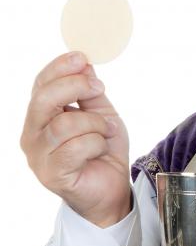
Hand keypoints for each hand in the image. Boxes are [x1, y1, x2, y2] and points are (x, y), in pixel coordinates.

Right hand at [20, 51, 130, 226]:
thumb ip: (90, 92)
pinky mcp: (51, 175)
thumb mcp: (101, 113)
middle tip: (98, 89)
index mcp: (41, 116)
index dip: (58, 68)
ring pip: (64, 125)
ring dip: (94, 123)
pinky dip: (96, 143)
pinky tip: (100, 149)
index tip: (81, 57)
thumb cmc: (103, 150)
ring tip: (106, 131)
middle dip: (74, 87)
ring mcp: (38, 156)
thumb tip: (84, 64)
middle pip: (43, 100)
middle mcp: (32, 135)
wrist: (112, 188)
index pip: (40, 85)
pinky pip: (75, 148)